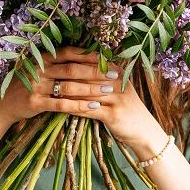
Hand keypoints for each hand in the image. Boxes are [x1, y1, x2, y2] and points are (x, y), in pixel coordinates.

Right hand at [0, 47, 114, 124]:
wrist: (2, 103)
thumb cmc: (27, 84)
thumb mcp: (39, 69)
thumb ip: (57, 64)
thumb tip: (86, 59)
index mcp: (42, 58)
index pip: (69, 52)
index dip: (89, 55)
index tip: (108, 57)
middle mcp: (40, 69)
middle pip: (73, 69)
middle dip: (96, 72)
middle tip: (114, 75)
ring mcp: (36, 86)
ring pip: (70, 86)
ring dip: (92, 89)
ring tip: (110, 91)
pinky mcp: (36, 102)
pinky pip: (62, 104)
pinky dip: (80, 105)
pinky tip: (94, 106)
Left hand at [39, 47, 168, 159]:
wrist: (144, 130)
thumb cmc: (126, 108)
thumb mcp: (117, 88)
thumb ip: (101, 77)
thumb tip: (75, 66)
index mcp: (117, 72)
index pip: (91, 61)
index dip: (71, 59)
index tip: (51, 59)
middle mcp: (117, 82)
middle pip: (86, 74)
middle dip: (64, 73)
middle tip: (44, 73)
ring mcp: (116, 98)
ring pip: (85, 91)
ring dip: (65, 91)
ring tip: (48, 89)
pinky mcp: (113, 114)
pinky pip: (87, 109)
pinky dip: (72, 107)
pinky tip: (59, 107)